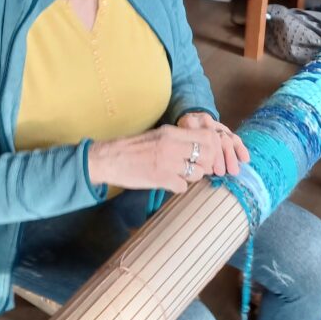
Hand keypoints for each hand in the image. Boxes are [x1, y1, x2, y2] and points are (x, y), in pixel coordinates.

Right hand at [87, 124, 224, 193]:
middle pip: (207, 155)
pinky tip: (169, 183)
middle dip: (206, 164)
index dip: (211, 147)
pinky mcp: (161, 178)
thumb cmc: (131, 148)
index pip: (207, 136)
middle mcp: (172, 145)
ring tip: (180, 176)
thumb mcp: (156, 135)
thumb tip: (197, 145)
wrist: (108, 159)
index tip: (205, 154)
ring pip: (198, 173)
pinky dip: (178, 187)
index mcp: (171, 132)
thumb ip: (176, 138)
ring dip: (192, 177)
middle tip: (196, 168)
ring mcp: (168, 162)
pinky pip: (183, 187)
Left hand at [177, 112, 249, 177]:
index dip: (205, 155)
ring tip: (233, 171)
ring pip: (226, 138)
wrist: (190, 122)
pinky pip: (235, 138)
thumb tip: (197, 170)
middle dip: (219, 157)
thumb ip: (186, 151)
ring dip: (230, 156)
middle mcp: (204, 121)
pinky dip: (240, 149)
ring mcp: (216, 124)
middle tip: (221, 172)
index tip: (209, 170)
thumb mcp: (179, 142)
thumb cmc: (181, 140)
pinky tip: (245, 159)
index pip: (200, 138)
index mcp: (189, 122)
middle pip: (214, 138)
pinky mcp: (225, 129)